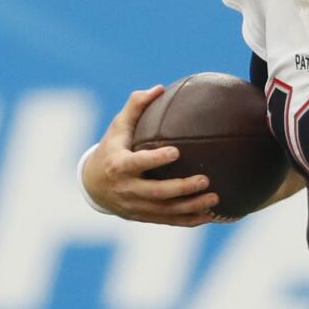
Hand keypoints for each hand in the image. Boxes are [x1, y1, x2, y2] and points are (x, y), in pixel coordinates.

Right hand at [84, 86, 217, 224]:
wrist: (93, 185)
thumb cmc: (111, 149)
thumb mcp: (117, 128)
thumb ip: (135, 107)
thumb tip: (159, 88)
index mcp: (119, 165)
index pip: (138, 163)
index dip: (156, 159)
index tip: (176, 151)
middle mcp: (127, 189)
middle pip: (156, 192)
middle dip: (181, 188)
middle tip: (205, 179)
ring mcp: (136, 206)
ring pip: (166, 210)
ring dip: (191, 206)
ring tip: (215, 197)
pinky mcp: (144, 217)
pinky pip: (170, 221)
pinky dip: (190, 220)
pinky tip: (211, 214)